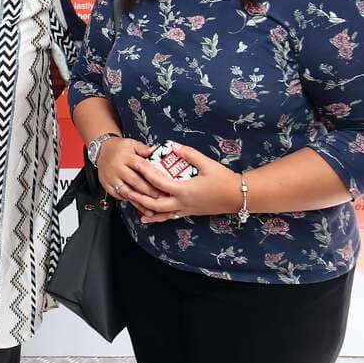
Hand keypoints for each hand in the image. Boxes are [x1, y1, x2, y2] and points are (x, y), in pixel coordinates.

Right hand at [95, 137, 161, 212]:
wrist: (101, 150)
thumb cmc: (119, 148)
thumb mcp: (132, 144)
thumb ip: (144, 149)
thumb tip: (157, 151)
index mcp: (126, 156)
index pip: (142, 167)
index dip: (153, 175)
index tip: (163, 182)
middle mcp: (117, 168)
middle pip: (135, 181)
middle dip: (149, 191)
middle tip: (160, 197)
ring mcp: (111, 178)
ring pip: (127, 191)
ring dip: (140, 199)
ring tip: (151, 205)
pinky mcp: (107, 185)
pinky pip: (118, 196)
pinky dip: (129, 201)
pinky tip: (138, 204)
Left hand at [124, 142, 239, 222]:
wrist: (237, 196)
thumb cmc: (223, 179)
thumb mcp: (206, 163)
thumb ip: (188, 154)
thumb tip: (172, 146)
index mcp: (184, 189)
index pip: (160, 182)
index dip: (147, 173)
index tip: (137, 164)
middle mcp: (182, 202)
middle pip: (155, 203)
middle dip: (139, 196)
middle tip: (126, 189)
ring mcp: (185, 209)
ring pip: (161, 213)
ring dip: (145, 208)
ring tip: (133, 204)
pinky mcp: (189, 212)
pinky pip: (170, 216)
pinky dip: (157, 217)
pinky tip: (147, 217)